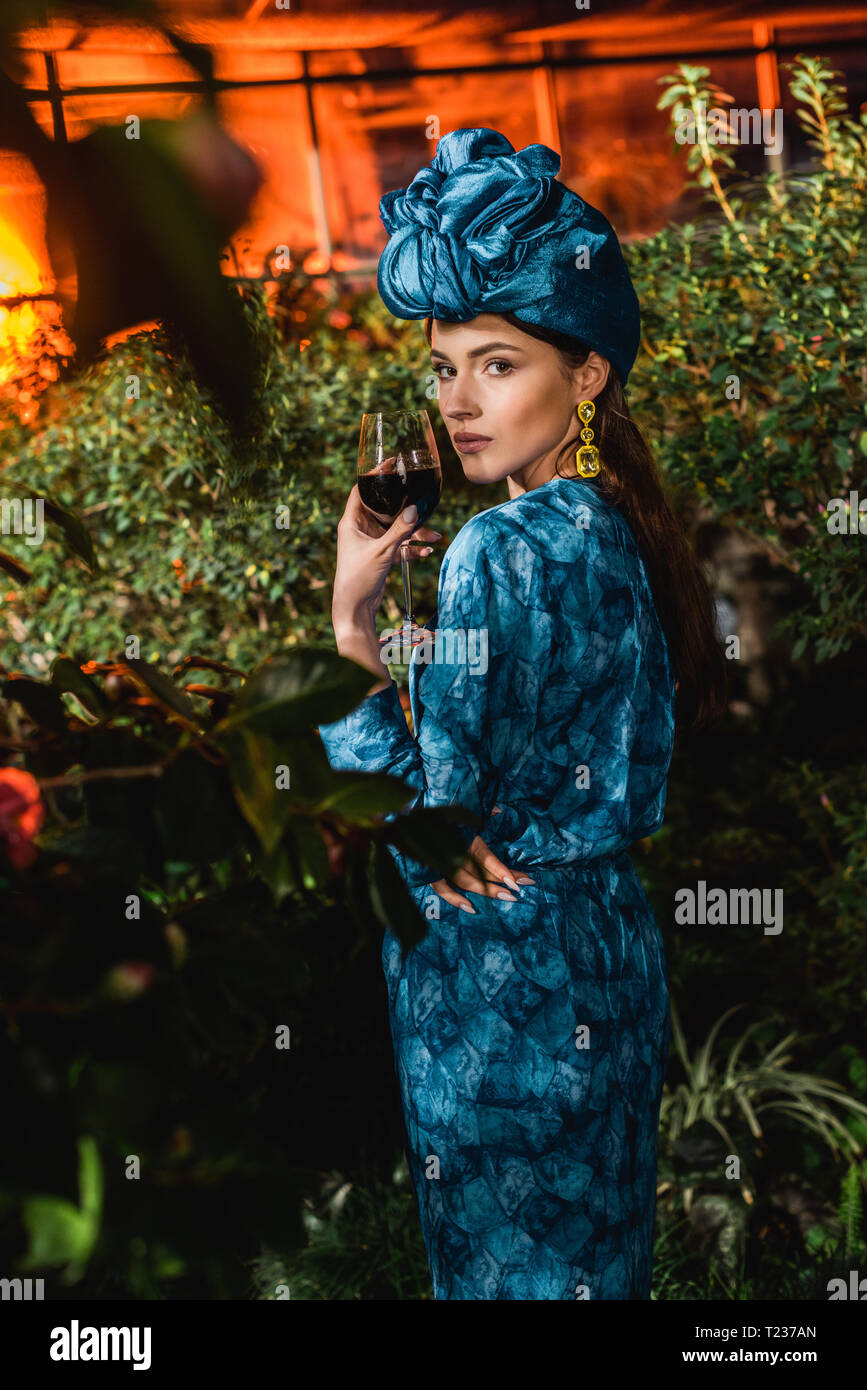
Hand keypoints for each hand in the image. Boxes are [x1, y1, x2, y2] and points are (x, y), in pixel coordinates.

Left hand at [332, 484, 441, 631]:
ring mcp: (372, 542)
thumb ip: (399, 530)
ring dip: (415, 531)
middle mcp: (361, 529)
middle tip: (423, 500)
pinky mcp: (381, 555)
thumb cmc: (358, 578)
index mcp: (352, 521)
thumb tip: (414, 509)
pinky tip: (427, 552)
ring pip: (396, 528)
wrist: (355, 609)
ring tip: (435, 535)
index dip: (376, 477)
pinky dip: (412, 548)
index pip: (363, 490)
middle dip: (406, 508)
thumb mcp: (381, 552)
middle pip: (385, 508)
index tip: (392, 465)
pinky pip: (400, 545)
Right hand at [428, 814, 535, 912]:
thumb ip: (477, 812)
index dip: (500, 870)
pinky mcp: (428, 873)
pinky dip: (455, 900)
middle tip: (520, 889)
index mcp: (460, 837)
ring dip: (486, 891)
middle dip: (501, 881)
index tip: (516, 881)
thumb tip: (498, 810)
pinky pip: (442, 890)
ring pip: (465, 882)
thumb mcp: (455, 809)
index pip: (485, 857)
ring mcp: (440, 865)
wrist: (401, 823)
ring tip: (506, 897)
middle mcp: (451, 853)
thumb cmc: (432, 815)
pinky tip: (471, 908)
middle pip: (480, 872)